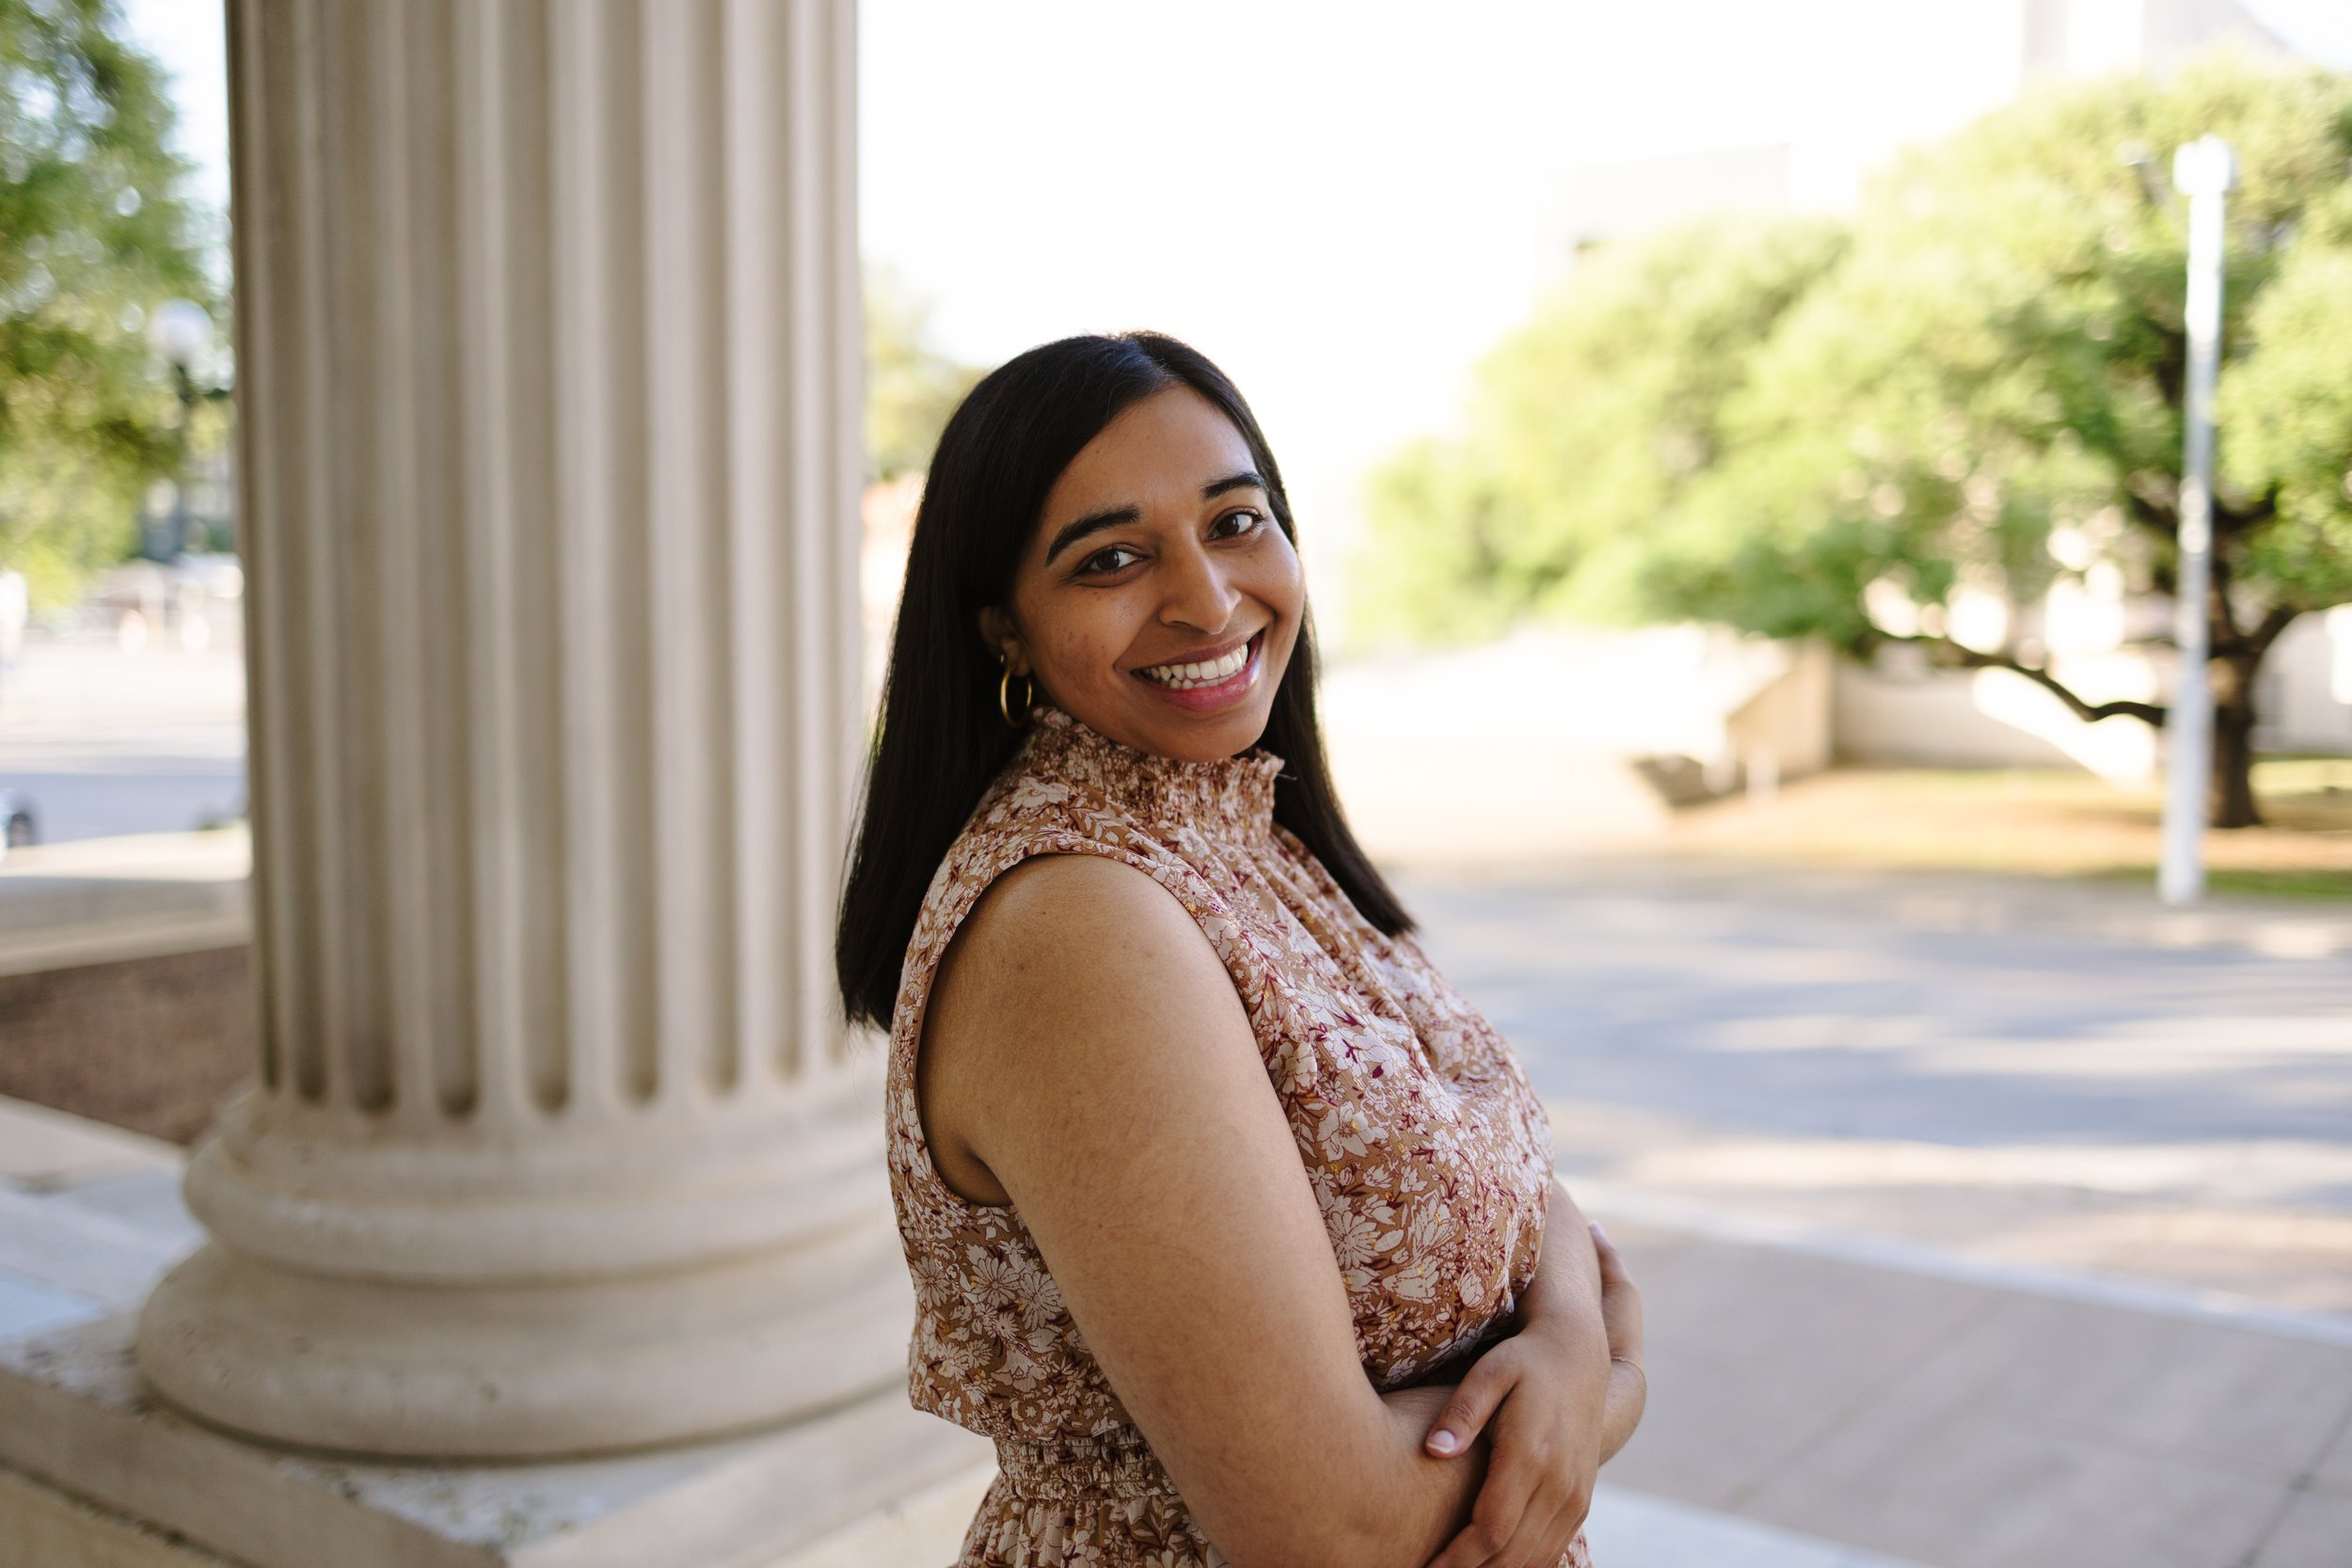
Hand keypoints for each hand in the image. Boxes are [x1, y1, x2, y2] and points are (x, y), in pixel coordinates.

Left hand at [1420, 1220, 1645, 1567]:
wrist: (1580, 1354)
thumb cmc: (1523, 1360)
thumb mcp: (1488, 1373)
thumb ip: (1462, 1413)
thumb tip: (1433, 1450)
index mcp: (1531, 1457)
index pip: (1490, 1530)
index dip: (1457, 1559)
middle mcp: (1561, 1484)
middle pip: (1513, 1555)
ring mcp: (1576, 1495)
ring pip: (1536, 1558)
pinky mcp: (1582, 1498)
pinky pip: (1553, 1548)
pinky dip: (1524, 1564)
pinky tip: (1491, 1565)